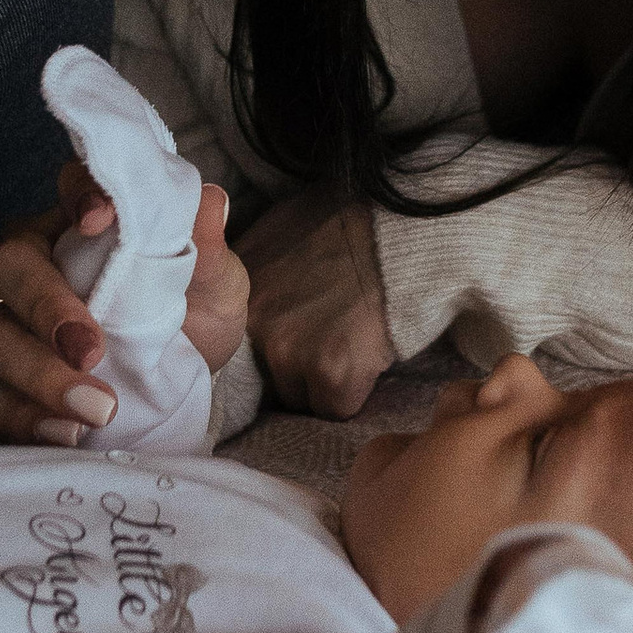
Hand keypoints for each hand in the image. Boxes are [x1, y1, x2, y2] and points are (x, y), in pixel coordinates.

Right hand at [0, 160, 248, 445]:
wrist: (180, 393)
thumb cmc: (191, 322)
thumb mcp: (216, 290)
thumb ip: (208, 250)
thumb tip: (210, 199)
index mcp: (88, 219)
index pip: (73, 183)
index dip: (79, 194)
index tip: (100, 219)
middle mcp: (34, 257)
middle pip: (12, 262)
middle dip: (47, 306)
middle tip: (90, 351)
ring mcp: (3, 315)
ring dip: (37, 373)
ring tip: (95, 410)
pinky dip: (21, 415)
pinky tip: (65, 434)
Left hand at [237, 189, 392, 417]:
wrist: (395, 230)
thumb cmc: (345, 223)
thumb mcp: (276, 232)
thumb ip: (251, 272)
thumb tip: (237, 293)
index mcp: (237, 294)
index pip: (240, 350)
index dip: (270, 348)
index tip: (294, 341)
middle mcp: (255, 326)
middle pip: (269, 379)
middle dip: (296, 368)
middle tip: (328, 340)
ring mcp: (290, 351)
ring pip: (301, 398)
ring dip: (324, 383)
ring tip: (350, 345)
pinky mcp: (331, 372)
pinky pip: (336, 408)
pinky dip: (355, 391)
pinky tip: (368, 356)